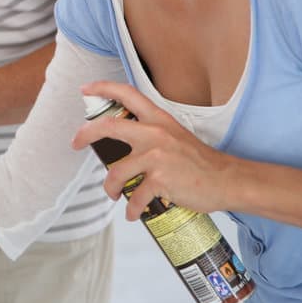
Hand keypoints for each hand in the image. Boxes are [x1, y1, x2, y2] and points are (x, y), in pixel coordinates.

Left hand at [71, 81, 235, 220]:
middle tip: (75, 143)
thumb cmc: (200, 161)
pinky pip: (136, 197)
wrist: (226, 180)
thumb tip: (124, 142)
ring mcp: (157, 157)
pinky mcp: (161, 180)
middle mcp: (155, 133)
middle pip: (108, 127)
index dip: (103, 88)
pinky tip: (133, 214)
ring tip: (113, 194)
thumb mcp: (175, 135)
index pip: (128, 94)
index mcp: (158, 119)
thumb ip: (151, 133)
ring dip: (110, 187)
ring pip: (116, 172)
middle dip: (85, 134)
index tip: (85, 89)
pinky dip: (131, 209)